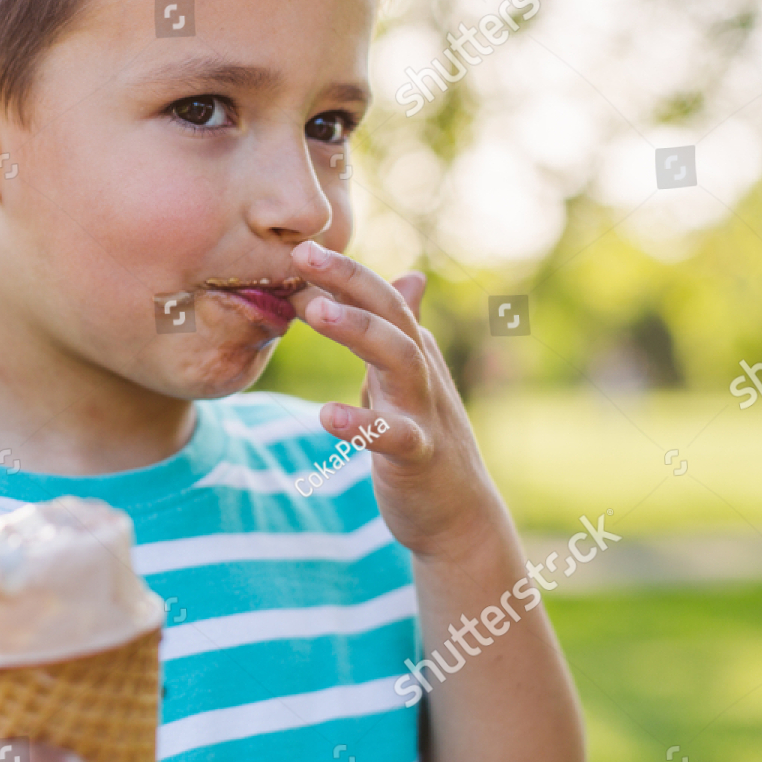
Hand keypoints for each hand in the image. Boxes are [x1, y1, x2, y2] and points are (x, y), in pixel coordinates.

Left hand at [290, 241, 512, 562]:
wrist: (459, 516)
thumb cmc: (427, 440)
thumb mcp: (412, 378)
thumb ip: (399, 331)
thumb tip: (409, 277)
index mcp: (412, 352)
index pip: (380, 299)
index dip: (345, 271)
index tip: (302, 246)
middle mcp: (422, 373)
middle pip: (391, 315)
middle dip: (350, 281)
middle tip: (304, 256)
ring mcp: (424, 413)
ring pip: (399, 360)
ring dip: (359, 331)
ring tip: (315, 310)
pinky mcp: (419, 458)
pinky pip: (394, 436)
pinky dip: (363, 424)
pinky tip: (326, 414)